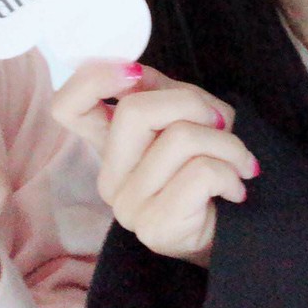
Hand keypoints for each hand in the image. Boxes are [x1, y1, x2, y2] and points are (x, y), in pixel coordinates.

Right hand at [52, 62, 257, 266]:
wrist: (233, 233)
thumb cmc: (207, 169)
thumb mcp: (185, 118)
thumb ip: (160, 92)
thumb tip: (137, 73)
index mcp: (110, 145)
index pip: (67, 107)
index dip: (94, 79)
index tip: (136, 73)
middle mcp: (110, 177)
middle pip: (134, 111)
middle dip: (191, 103)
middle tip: (220, 122)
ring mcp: (127, 206)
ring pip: (179, 139)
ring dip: (227, 142)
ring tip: (239, 161)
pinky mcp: (155, 228)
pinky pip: (202, 173)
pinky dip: (232, 170)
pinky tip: (236, 188)